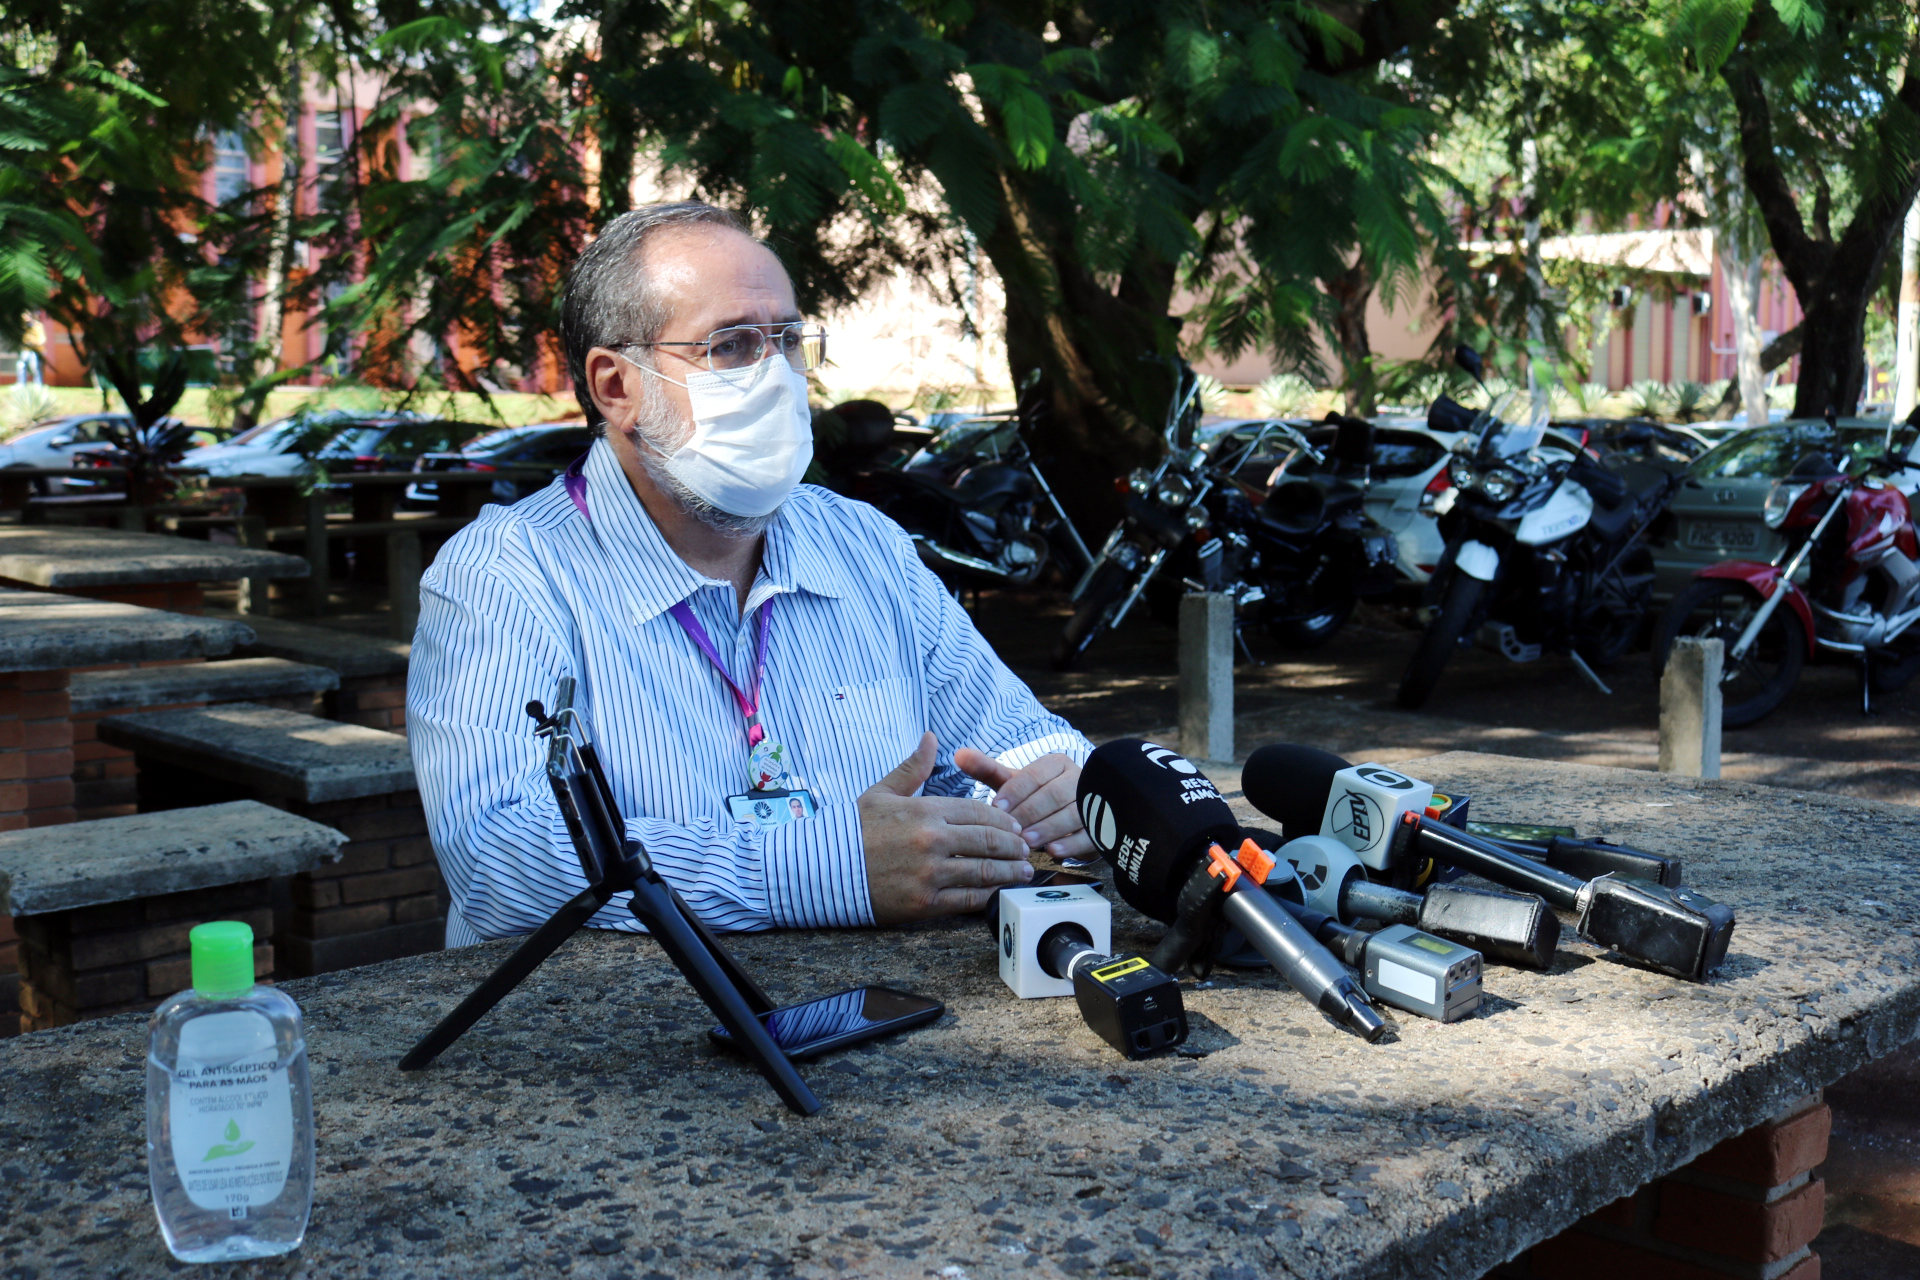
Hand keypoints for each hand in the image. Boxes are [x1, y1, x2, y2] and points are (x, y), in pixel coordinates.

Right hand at [860, 732, 1033, 923]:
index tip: (1014, 825)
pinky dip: (991, 896)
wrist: (825, 869)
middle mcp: (931, 840)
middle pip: (989, 839)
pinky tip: (1002, 893)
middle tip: (1026, 849)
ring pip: (985, 871)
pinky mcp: (924, 903)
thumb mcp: (881, 792)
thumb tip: (931, 737)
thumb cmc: (853, 830)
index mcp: (924, 810)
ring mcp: (929, 873)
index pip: (979, 811)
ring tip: (1023, 871)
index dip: (1003, 818)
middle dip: (1014, 845)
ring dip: (1010, 871)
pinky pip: (969, 899)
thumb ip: (912, 767)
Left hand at [953, 747, 1093, 861]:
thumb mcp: (1013, 783)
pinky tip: (1053, 851)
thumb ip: (987, 770)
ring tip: (1028, 842)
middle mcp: (1077, 779)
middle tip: (1012, 830)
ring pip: (1073, 812)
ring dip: (1049, 828)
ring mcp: (1094, 802)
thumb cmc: (1035, 797)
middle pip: (1055, 793)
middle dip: (1031, 812)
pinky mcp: (1103, 826)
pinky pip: (1090, 833)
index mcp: (1056, 764)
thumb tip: (959, 754)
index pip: (1035, 774)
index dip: (1015, 791)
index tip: (997, 807)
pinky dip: (1072, 843)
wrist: (1073, 814)